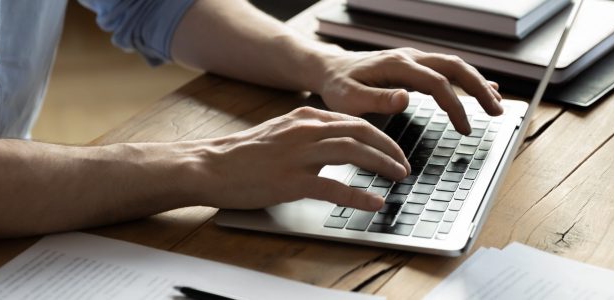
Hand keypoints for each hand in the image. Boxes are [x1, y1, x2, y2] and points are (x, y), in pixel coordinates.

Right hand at [181, 107, 410, 210]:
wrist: (210, 165)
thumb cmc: (243, 154)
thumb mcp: (281, 132)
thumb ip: (309, 133)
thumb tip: (338, 142)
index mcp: (305, 118)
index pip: (354, 121)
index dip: (380, 136)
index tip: (393, 149)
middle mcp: (306, 131)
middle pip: (361, 133)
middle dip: (389, 148)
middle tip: (403, 165)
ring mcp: (299, 155)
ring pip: (354, 153)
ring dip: (382, 165)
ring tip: (398, 177)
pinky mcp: (291, 181)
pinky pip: (334, 187)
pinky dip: (359, 195)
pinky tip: (374, 203)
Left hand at [313, 47, 502, 134]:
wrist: (330, 69)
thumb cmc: (338, 87)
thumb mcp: (349, 99)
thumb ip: (377, 100)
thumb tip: (405, 98)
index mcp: (397, 65)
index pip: (436, 83)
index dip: (455, 105)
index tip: (465, 128)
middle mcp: (410, 57)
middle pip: (455, 67)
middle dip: (479, 89)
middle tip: (497, 112)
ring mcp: (414, 59)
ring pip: (455, 66)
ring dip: (478, 83)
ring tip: (496, 105)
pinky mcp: (415, 66)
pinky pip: (447, 69)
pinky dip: (468, 79)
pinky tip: (486, 88)